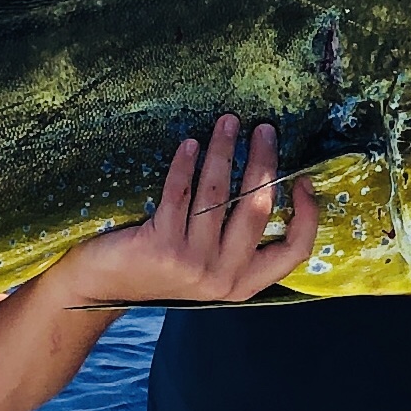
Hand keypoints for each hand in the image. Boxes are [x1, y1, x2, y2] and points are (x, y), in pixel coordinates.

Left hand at [48, 117, 317, 306]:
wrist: (103, 288)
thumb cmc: (161, 267)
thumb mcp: (209, 265)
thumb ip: (236, 240)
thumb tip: (266, 182)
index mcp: (244, 282)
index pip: (294, 251)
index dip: (307, 215)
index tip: (304, 179)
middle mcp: (223, 275)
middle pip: (256, 209)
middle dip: (263, 162)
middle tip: (264, 129)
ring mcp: (192, 263)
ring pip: (218, 195)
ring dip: (224, 151)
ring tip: (227, 122)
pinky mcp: (161, 246)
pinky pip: (180, 193)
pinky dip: (186, 164)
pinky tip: (190, 144)